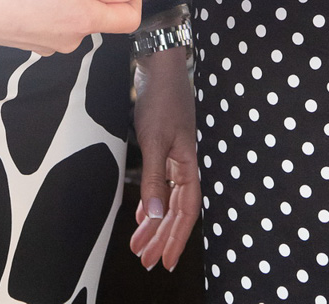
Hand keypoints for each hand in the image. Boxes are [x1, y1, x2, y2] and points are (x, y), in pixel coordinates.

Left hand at [129, 46, 199, 271]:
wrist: (161, 67)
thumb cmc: (161, 100)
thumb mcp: (154, 141)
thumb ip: (155, 179)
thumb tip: (156, 215)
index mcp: (189, 166)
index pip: (186, 211)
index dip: (176, 237)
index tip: (166, 261)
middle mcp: (186, 165)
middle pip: (176, 210)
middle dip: (161, 237)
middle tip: (145, 261)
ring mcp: (176, 158)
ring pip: (167, 200)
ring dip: (154, 223)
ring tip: (139, 246)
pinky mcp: (165, 149)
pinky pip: (161, 185)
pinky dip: (152, 202)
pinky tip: (142, 215)